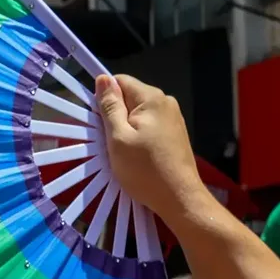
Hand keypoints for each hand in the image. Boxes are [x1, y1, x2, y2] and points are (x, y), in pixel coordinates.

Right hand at [95, 75, 203, 219]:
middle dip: (116, 114)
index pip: (120, 81)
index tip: (99, 121)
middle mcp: (166, 102)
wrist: (180, 199)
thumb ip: (110, 106)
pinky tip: (137, 154)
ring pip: (138, 112)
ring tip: (123, 150)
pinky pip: (149, 124)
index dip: (105, 98)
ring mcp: (173, 118)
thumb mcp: (118, 137)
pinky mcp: (175, 133)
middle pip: (130, 96)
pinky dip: (138, 135)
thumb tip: (103, 79)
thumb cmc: (145, 170)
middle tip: (110, 140)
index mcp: (152, 98)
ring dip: (126, 127)